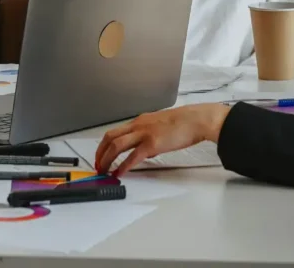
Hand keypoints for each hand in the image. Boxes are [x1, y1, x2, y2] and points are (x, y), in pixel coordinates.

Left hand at [95, 103, 228, 175]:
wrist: (196, 120)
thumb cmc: (183, 123)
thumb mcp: (160, 126)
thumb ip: (149, 136)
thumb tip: (143, 151)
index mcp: (140, 121)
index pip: (115, 132)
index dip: (104, 145)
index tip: (101, 155)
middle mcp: (138, 125)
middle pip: (110, 137)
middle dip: (100, 152)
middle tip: (97, 165)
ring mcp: (144, 134)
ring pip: (117, 145)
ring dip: (107, 159)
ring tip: (103, 170)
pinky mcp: (152, 144)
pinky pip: (132, 156)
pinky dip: (123, 166)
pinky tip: (119, 173)